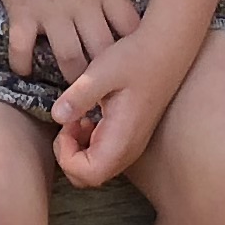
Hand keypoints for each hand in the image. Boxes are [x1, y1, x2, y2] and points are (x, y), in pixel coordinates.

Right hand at [0, 0, 142, 85]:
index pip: (130, 25)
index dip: (135, 44)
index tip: (132, 55)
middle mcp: (80, 6)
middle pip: (102, 50)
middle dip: (107, 71)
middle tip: (106, 85)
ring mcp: (50, 14)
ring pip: (69, 57)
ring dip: (72, 77)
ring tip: (74, 89)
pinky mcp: (22, 16)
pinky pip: (22, 50)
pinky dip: (22, 64)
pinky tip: (25, 70)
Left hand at [51, 15, 194, 189]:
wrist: (167, 47)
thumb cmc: (137, 57)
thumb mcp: (103, 71)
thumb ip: (79, 95)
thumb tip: (57, 116)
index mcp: (122, 139)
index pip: (87, 175)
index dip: (66, 156)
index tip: (66, 126)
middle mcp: (129, 149)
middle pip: (89, 177)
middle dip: (69, 155)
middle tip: (69, 122)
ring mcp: (131, 145)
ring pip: (95, 167)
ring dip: (78, 147)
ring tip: (78, 116)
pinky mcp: (130, 136)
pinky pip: (103, 153)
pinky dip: (88, 141)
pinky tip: (89, 114)